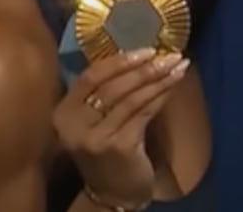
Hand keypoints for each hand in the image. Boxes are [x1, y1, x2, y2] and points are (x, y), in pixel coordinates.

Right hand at [54, 48, 190, 209]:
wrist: (113, 194)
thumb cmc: (106, 151)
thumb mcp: (95, 122)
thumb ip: (104, 94)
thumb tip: (139, 56)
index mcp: (64, 113)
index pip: (89, 77)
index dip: (118, 61)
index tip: (147, 49)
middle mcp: (74, 125)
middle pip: (112, 86)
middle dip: (144, 69)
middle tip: (170, 56)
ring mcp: (96, 137)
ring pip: (131, 99)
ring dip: (158, 80)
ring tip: (178, 67)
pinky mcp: (119, 147)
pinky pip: (143, 114)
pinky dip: (159, 98)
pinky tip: (172, 88)